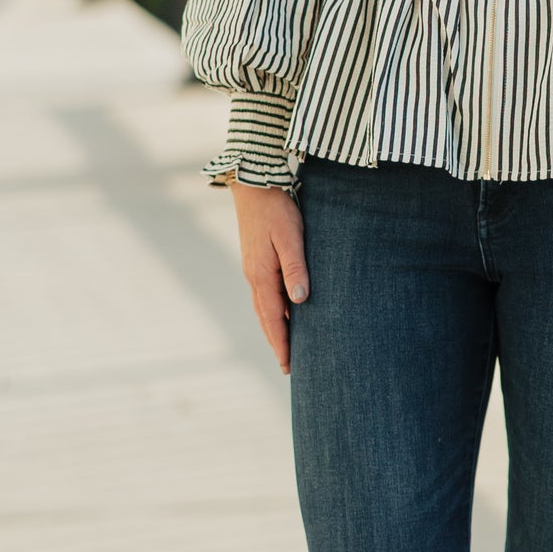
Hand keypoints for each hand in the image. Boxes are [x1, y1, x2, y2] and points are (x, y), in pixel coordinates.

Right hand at [230, 183, 307, 373]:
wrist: (254, 183)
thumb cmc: (276, 209)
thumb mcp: (290, 237)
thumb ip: (295, 267)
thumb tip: (299, 300)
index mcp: (261, 275)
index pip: (273, 319)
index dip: (281, 343)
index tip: (288, 366)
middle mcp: (254, 276)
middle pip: (266, 318)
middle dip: (277, 342)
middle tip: (288, 367)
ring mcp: (253, 268)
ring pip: (264, 307)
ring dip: (274, 328)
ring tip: (285, 347)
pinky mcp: (256, 260)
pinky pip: (265, 294)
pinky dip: (273, 311)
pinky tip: (283, 312)